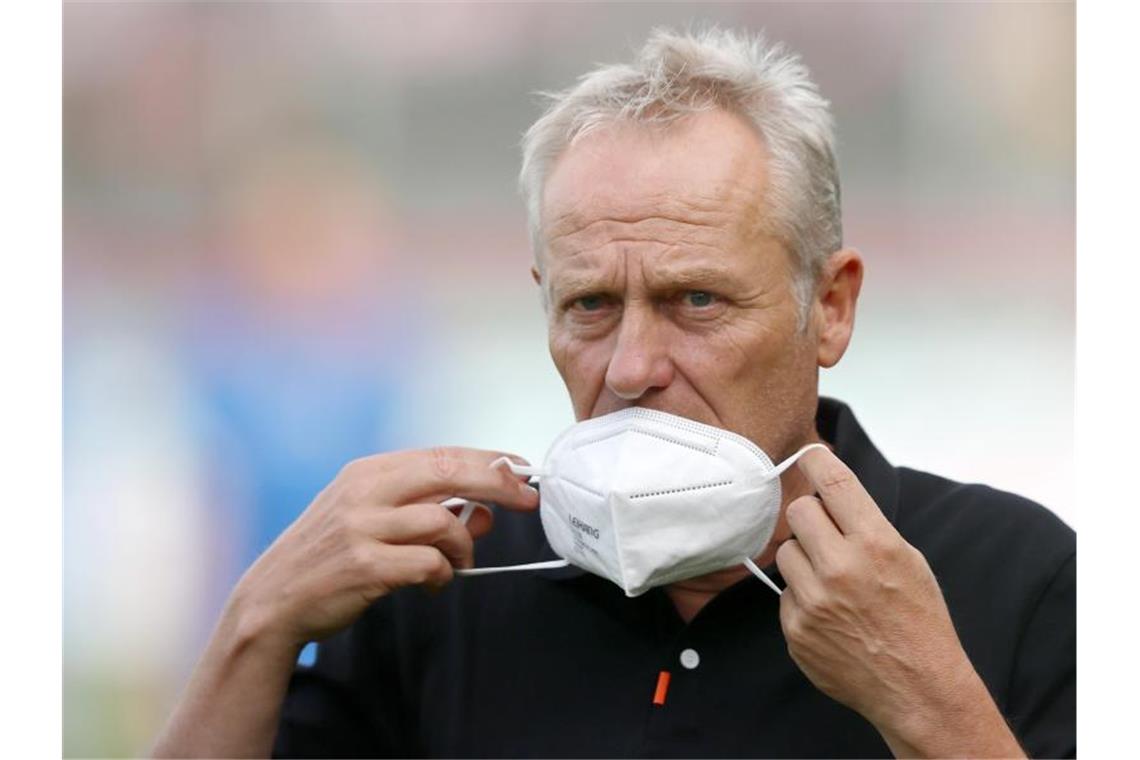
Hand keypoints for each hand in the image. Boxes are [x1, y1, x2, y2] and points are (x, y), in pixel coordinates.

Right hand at [227, 446, 539, 647]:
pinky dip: (442, 575)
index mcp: (368, 472)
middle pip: (449, 473)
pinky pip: (428, 563)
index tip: (521, 469)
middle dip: (497, 483)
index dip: (488, 462)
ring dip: (464, 546)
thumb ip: (424, 510)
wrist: (273, 600)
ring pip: (444, 522)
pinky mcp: (365, 565)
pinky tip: (435, 583)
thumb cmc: (329, 557)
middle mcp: (364, 492)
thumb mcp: (371, 520)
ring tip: (459, 564)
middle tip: (527, 500)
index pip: (442, 455)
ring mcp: (362, 527)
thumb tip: (485, 511)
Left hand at [775, 447, 1020, 756]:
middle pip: (800, 511)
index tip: (810, 456)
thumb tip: (831, 495)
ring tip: (833, 582)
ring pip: (787, 551)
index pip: (835, 484)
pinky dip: (803, 597)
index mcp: (876, 544)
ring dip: (805, 559)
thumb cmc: (918, 620)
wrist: (917, 687)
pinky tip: (831, 615)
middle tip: (829, 536)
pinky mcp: (796, 629)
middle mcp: (841, 568)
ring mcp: (814, 600)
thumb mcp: (909, 560)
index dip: (817, 462)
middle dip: (813, 518)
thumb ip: (868, 526)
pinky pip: (785, 592)